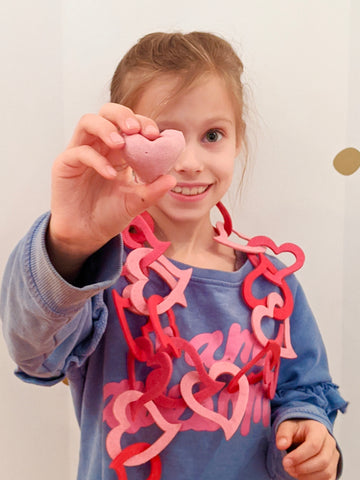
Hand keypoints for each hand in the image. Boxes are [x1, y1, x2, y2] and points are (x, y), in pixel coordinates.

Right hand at [48, 103, 175, 278]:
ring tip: (121, 143)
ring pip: (88, 122)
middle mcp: (99, 146)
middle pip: (107, 112)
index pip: (129, 124)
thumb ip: (152, 191)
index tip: (155, 134)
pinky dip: (97, 160)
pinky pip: (79, 152)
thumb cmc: (110, 215)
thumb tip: (172, 179)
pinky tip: (111, 175)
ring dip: (106, 127)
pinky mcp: (65, 164)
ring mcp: (80, 152)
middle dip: (122, 115)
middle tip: (136, 129)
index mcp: (118, 150)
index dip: (142, 123)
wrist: (87, 235)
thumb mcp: (136, 202)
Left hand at [276, 419, 338, 479]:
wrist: (305, 431)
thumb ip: (283, 434)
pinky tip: (301, 476)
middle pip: (322, 460)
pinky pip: (328, 479)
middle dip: (303, 468)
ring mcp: (333, 456)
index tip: (285, 462)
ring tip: (293, 471)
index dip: (299, 456)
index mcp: (319, 430)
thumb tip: (281, 445)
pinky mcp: (333, 467)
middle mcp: (330, 442)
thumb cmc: (297, 429)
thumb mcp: (287, 426)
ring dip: (308, 476)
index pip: (314, 445)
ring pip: (326, 472)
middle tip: (288, 468)